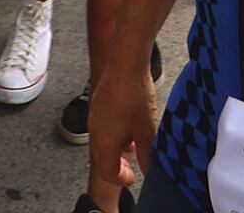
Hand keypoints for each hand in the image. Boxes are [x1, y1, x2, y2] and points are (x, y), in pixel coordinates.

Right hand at [85, 63, 158, 203]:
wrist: (126, 64)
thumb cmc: (135, 96)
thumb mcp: (147, 130)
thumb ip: (147, 154)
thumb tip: (148, 169)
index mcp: (104, 143)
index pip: (108, 173)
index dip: (121, 179)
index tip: (132, 178)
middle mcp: (95, 132)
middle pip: (102, 158)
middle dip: (118, 165)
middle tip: (132, 166)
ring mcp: (95, 116)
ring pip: (102, 141)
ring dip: (117, 148)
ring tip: (134, 142)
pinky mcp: (98, 104)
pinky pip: (103, 126)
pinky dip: (115, 133)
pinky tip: (130, 122)